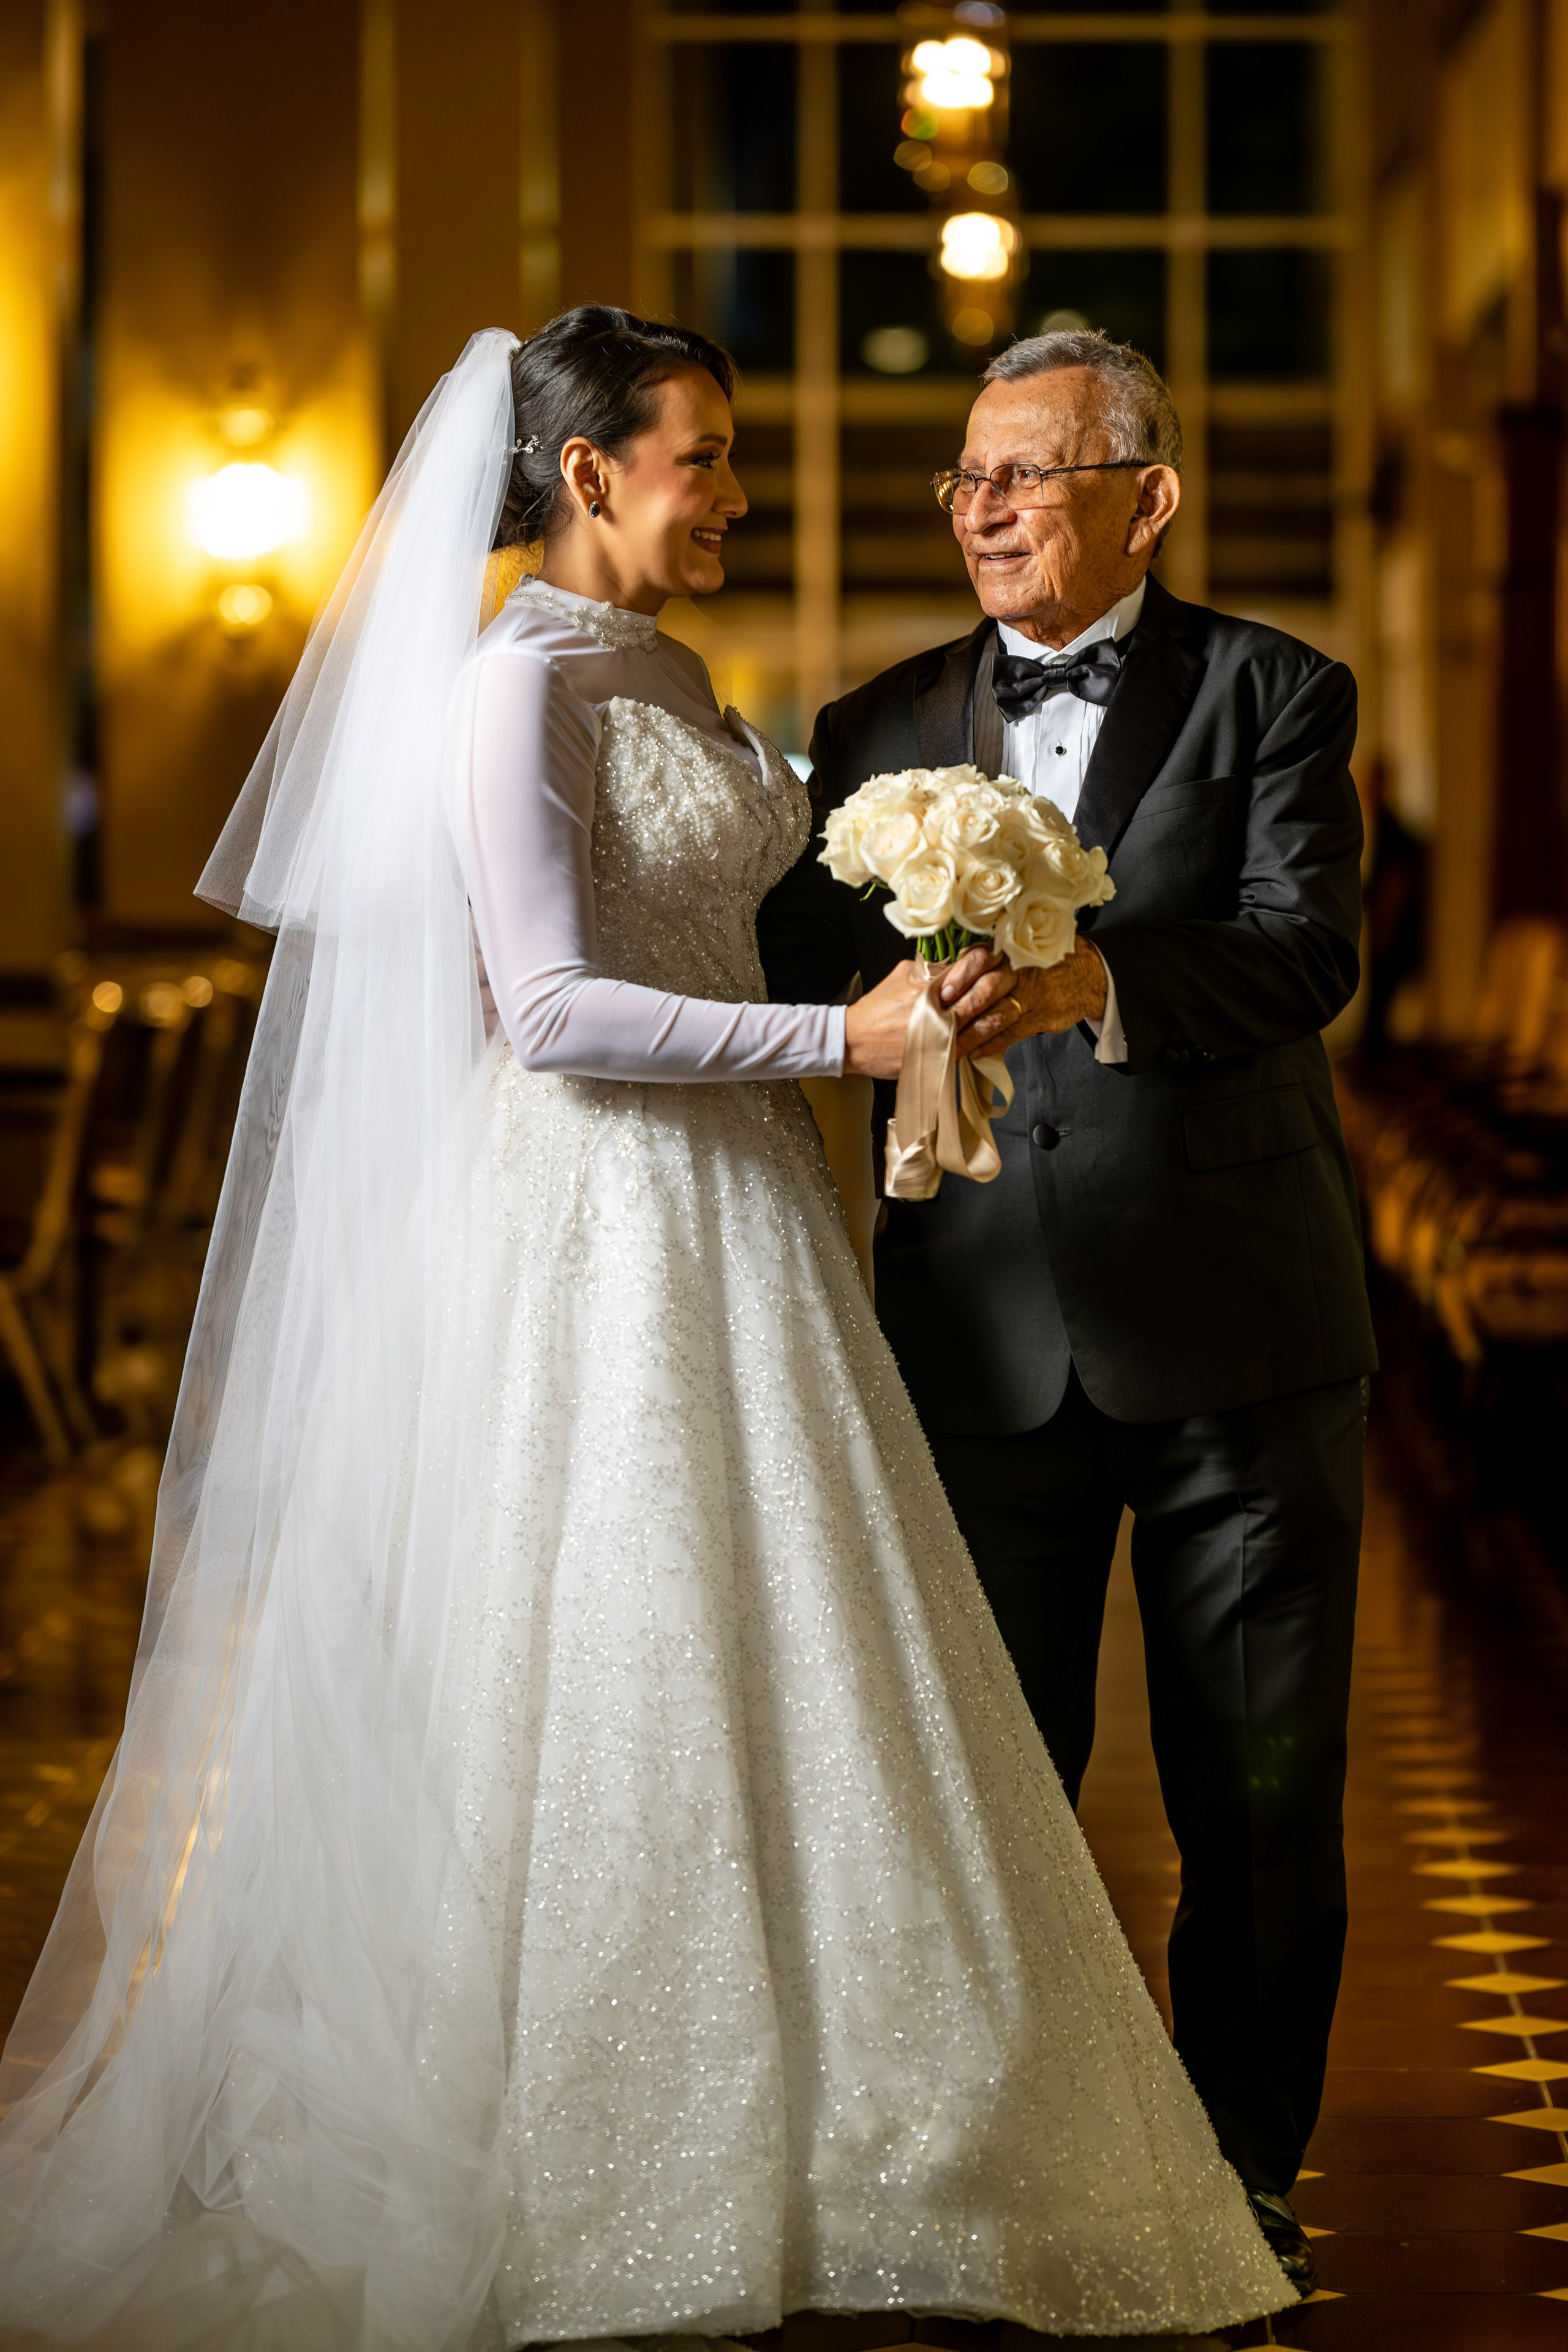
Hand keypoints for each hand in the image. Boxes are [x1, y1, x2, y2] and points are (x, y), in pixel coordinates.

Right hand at [842, 945, 998, 1079]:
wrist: (854, 1042)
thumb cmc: (877, 1008)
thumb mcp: (902, 975)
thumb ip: (931, 969)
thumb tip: (955, 962)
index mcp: (928, 984)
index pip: (970, 964)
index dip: (988, 959)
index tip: (998, 955)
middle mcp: (938, 1009)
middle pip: (984, 992)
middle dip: (1002, 982)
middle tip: (1012, 975)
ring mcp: (942, 1035)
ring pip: (986, 1021)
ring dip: (1002, 1010)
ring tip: (1012, 1001)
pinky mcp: (942, 1056)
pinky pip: (975, 1045)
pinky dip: (990, 1036)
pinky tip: (998, 1026)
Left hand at [947, 937, 1108, 1055]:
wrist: (1089, 973)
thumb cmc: (1046, 961)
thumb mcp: (1021, 948)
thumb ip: (990, 958)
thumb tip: (949, 974)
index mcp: (1011, 949)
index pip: (981, 958)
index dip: (960, 976)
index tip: (942, 993)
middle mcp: (1022, 970)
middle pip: (986, 990)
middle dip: (961, 1010)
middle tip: (937, 1026)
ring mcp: (1034, 995)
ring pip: (996, 1017)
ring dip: (971, 1035)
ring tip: (950, 1047)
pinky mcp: (1043, 1017)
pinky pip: (1012, 1034)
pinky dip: (992, 1044)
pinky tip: (975, 1052)